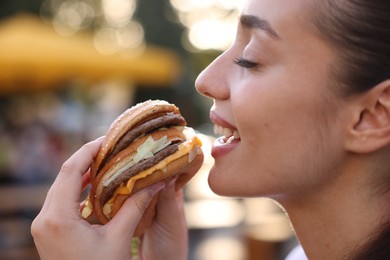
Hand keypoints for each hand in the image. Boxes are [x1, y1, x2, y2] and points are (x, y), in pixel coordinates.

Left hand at [31, 138, 187, 259]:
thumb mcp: (119, 239)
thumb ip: (136, 207)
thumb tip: (156, 183)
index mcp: (57, 218)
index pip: (69, 171)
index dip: (88, 150)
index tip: (107, 139)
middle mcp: (45, 218)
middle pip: (63, 176)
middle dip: (87, 159)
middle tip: (111, 148)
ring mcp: (44, 226)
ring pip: (61, 188)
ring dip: (82, 174)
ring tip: (106, 162)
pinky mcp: (49, 232)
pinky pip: (62, 201)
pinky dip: (78, 190)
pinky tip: (96, 186)